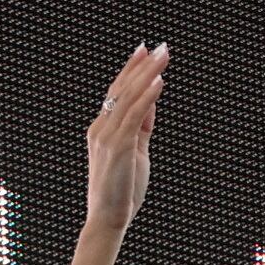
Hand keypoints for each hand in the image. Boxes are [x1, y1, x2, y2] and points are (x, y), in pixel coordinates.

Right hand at [81, 44, 168, 243]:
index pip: (117, 93)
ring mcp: (107, 136)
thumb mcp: (135, 152)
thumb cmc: (122, 190)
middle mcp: (101, 127)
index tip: (144, 51)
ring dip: (148, 74)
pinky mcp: (118, 147)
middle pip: (122, 89)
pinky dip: (147, 97)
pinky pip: (134, 115)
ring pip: (129, 97)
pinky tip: (159, 82)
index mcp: (102, 128)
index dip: (131, 70)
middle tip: (159, 46)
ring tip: (163, 56)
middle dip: (141, 66)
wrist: (108, 218)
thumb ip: (141, 128)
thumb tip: (151, 104)